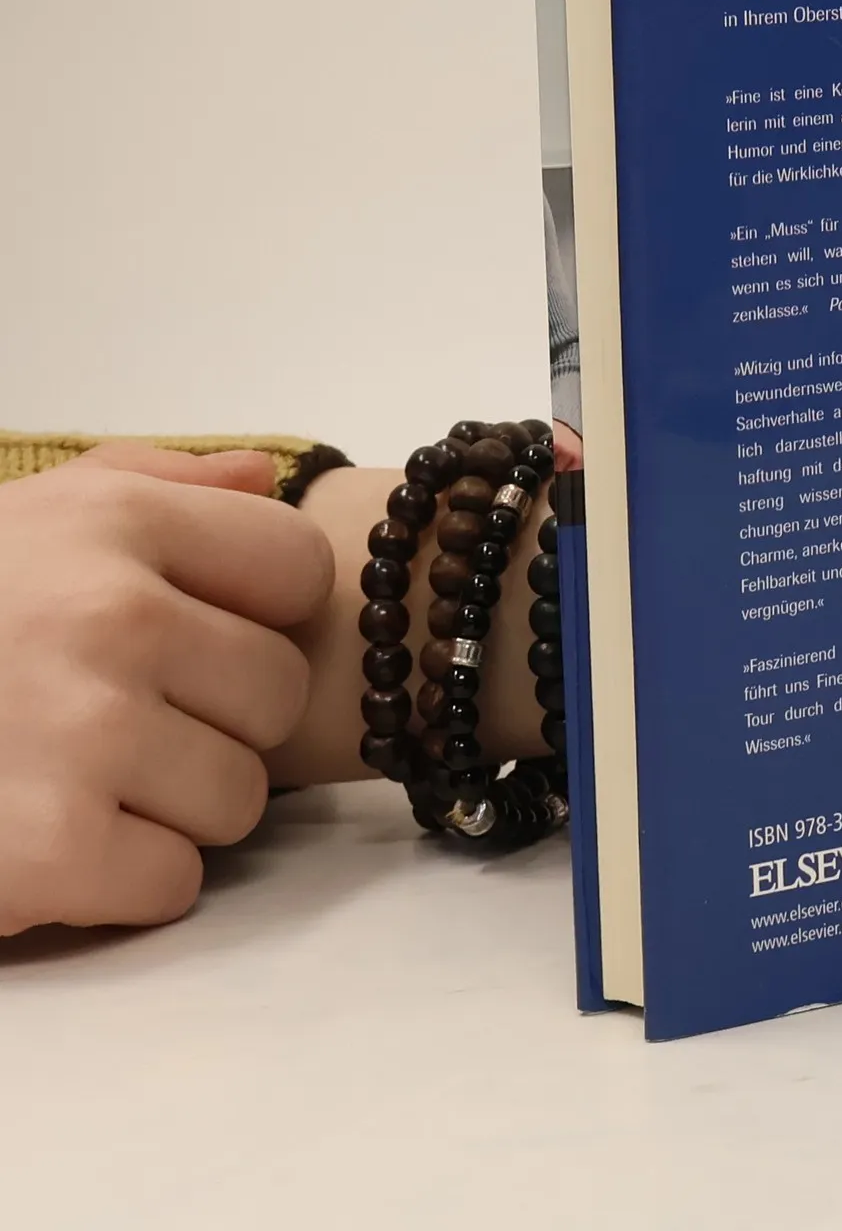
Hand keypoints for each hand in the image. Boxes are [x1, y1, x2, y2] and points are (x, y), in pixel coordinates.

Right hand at [0, 443, 333, 935]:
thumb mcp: (26, 515)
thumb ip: (153, 484)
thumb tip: (267, 476)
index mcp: (115, 522)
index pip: (297, 570)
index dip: (257, 612)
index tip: (197, 633)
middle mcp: (110, 616)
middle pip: (277, 694)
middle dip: (215, 719)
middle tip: (123, 719)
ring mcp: (83, 733)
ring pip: (240, 796)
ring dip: (172, 806)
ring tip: (79, 776)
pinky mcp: (48, 850)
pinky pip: (175, 881)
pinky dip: (122, 883)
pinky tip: (55, 842)